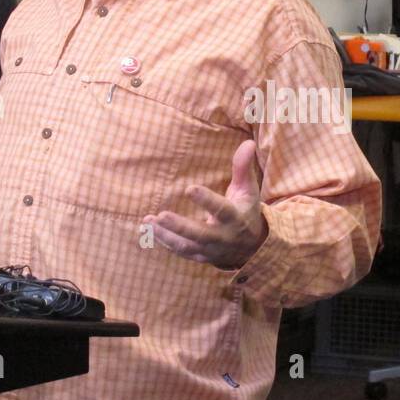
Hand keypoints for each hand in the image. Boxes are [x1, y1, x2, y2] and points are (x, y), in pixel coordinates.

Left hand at [143, 140, 267, 268]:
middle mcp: (222, 236)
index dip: (206, 200)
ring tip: (147, 221)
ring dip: (165, 235)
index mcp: (235, 218)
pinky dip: (165, 243)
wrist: (252, 246)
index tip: (190, 188)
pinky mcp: (201, 256)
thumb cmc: (245, 210)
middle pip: (200, 234)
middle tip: (161, 215)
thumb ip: (243, 168)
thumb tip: (248, 143)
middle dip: (180, 226)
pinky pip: (181, 252)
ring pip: (186, 245)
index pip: (221, 209)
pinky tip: (149, 231)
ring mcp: (210, 249)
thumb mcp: (248, 190)